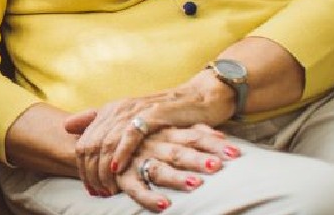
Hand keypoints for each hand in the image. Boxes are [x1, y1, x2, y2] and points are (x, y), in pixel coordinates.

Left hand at [64, 83, 236, 195]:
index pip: (84, 142)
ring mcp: (134, 110)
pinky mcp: (152, 113)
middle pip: (91, 144)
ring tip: (105, 188)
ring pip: (107, 141)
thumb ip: (98, 120)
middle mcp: (117, 109)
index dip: (83, 168)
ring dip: (104, 168)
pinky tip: (118, 169)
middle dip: (91, 172)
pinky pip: (130, 134)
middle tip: (96, 193)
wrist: (199, 97)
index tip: (89, 188)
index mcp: (110, 111)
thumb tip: (66, 126)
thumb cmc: (166, 113)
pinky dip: (122, 152)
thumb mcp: (129, 118)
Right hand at [114, 127, 236, 210]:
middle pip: (178, 151)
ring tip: (196, 184)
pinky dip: (149, 197)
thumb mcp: (164, 127)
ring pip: (159, 169)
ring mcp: (137, 159)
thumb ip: (190, 129)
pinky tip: (165, 206)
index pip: (193, 135)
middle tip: (218, 166)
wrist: (97, 140)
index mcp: (164, 130)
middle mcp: (152, 143)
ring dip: (177, 177)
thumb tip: (220, 134)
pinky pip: (136, 189)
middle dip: (198, 159)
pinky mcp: (123, 175)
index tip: (235, 152)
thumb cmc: (141, 135)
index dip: (213, 143)